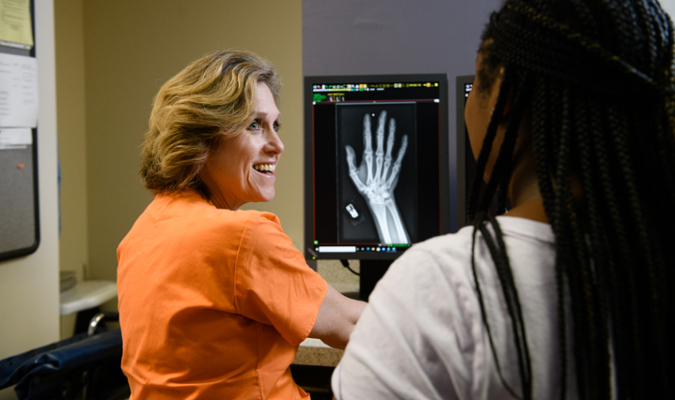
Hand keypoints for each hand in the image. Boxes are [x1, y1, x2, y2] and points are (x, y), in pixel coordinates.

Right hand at [345, 111, 409, 242]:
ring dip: (392, 130)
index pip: (367, 137)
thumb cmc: (367, 187)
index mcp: (368, 156)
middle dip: (381, 123)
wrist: (379, 197)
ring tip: (392, 121)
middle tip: (383, 114)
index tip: (369, 117)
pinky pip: (400, 153)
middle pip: (380, 136)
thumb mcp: (353, 174)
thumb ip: (351, 159)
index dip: (368, 126)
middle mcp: (379, 156)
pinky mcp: (396, 165)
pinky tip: (404, 137)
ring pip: (390, 141)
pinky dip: (403, 144)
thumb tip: (348, 148)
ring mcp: (388, 160)